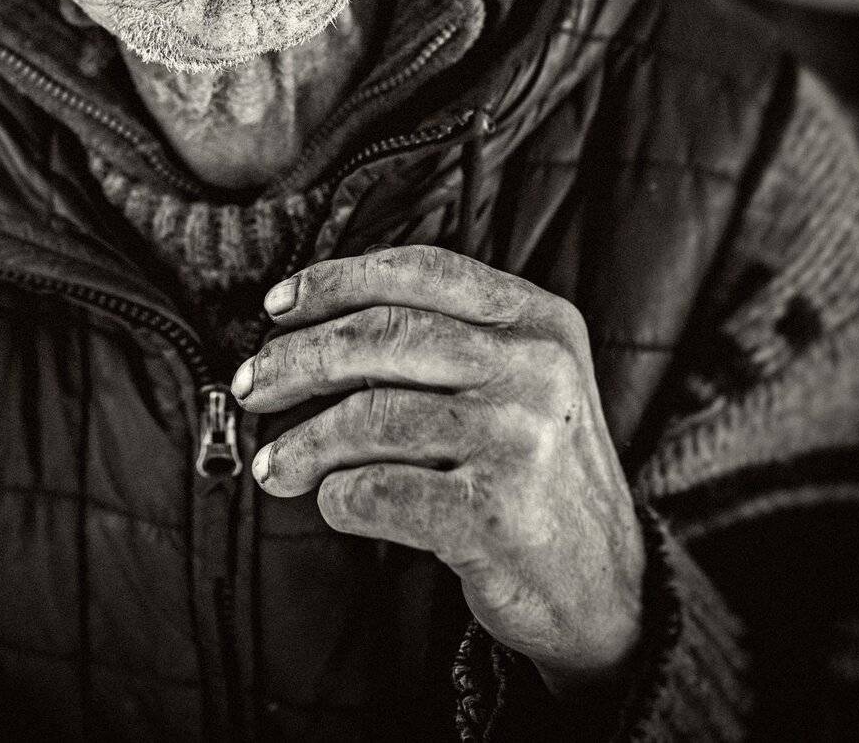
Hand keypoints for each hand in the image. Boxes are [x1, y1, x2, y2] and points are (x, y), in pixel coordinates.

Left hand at [231, 245, 644, 695]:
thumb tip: (302, 326)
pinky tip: (333, 502)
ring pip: (369, 417)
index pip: (419, 271)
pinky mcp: (496, 518)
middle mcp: (536, 369)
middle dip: (297, 360)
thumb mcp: (518, 378)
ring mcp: (520, 442)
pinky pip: (378, 492)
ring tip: (273, 464)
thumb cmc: (534, 467)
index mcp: (538, 319)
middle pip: (382, 338)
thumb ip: (439, 336)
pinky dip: (337, 497)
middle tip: (251, 385)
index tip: (276, 307)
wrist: (608, 588)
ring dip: (302, 443)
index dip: (335, 282)